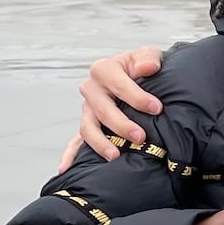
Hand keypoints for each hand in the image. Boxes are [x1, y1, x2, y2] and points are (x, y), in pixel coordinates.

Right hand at [58, 45, 165, 170]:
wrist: (138, 76)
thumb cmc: (143, 66)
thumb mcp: (148, 55)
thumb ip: (148, 58)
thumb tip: (147, 68)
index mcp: (104, 69)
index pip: (118, 84)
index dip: (137, 97)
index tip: (156, 109)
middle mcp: (92, 89)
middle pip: (102, 109)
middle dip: (121, 125)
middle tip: (141, 137)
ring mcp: (88, 109)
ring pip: (88, 128)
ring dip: (100, 143)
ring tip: (115, 155)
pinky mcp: (88, 124)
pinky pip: (75, 142)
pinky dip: (70, 155)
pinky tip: (66, 169)